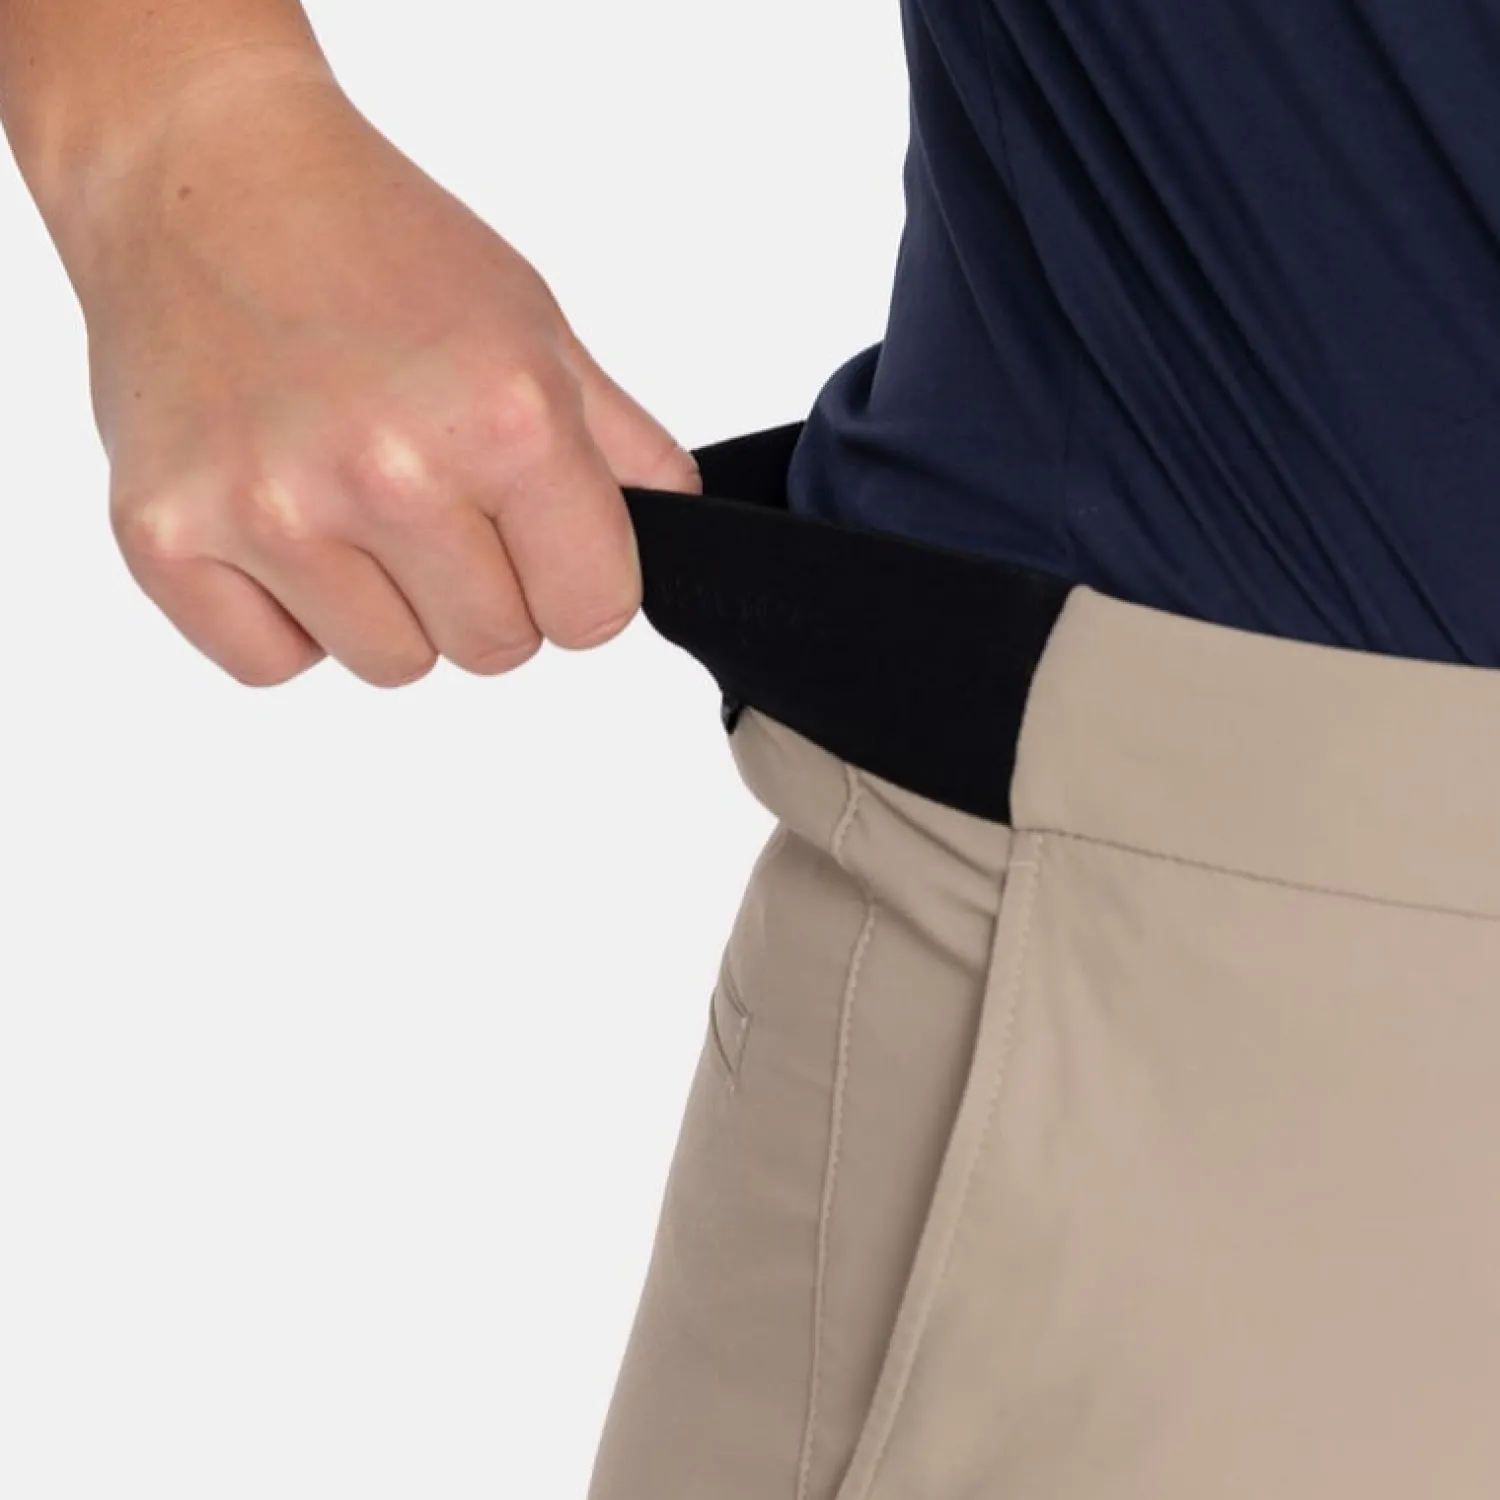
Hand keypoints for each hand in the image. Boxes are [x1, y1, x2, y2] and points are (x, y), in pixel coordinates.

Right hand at [72, 54, 700, 686]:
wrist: (200, 174)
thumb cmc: (372, 240)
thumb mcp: (534, 324)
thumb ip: (622, 444)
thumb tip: (677, 528)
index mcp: (505, 420)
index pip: (595, 614)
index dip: (579, 585)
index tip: (544, 544)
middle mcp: (391, 474)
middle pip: (496, 650)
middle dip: (487, 593)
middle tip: (438, 500)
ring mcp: (272, 512)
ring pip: (392, 665)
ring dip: (391, 609)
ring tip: (355, 502)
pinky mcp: (167, 537)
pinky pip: (274, 664)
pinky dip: (291, 620)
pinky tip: (286, 527)